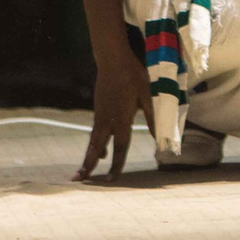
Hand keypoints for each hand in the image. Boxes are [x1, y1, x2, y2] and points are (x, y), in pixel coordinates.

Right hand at [74, 42, 157, 180]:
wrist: (113, 59)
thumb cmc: (134, 76)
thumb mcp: (148, 96)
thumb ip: (153, 118)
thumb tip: (160, 137)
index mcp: (121, 119)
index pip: (119, 148)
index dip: (116, 165)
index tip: (112, 180)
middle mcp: (107, 120)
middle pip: (96, 148)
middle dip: (88, 165)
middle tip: (78, 180)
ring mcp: (100, 114)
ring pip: (93, 140)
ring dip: (88, 156)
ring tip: (83, 172)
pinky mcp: (98, 109)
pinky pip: (95, 131)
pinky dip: (95, 144)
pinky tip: (98, 150)